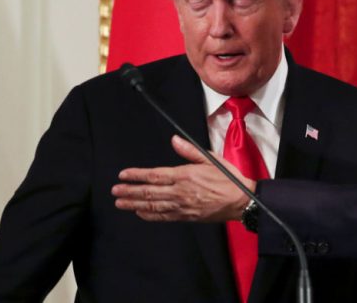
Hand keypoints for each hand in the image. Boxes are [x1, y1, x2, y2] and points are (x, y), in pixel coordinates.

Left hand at [112, 135, 255, 221]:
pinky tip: (140, 213)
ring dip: (134, 203)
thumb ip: (190, 151)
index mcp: (185, 175)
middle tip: (114, 191)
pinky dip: (150, 215)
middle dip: (130, 191)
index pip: (154, 175)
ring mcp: (182, 206)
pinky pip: (164, 216)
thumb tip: (174, 139)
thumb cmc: (228, 178)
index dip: (136, 175)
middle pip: (149, 192)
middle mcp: (180, 191)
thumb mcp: (211, 159)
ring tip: (120, 203)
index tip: (123, 175)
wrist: (241, 201)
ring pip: (153, 205)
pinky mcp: (186, 216)